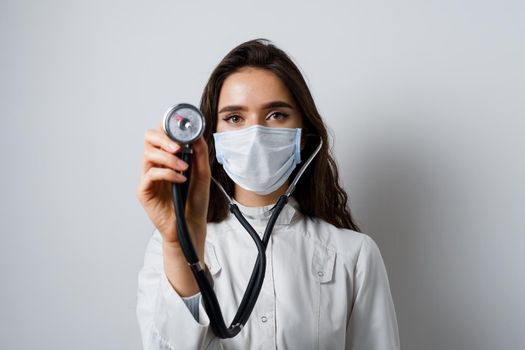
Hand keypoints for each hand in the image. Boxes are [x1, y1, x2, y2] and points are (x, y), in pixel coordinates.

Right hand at [137, 124, 210, 253]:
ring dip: (168, 158)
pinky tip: (180, 179)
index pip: (161, 134)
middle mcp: (156, 164)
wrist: (192, 224)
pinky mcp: (144, 190)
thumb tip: (197, 135)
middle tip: (178, 147)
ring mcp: (148, 177)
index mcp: (168, 157)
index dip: (167, 127)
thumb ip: (199, 153)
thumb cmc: (195, 201)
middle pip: (149, 139)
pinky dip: (167, 173)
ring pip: (148, 154)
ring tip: (184, 167)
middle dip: (163, 138)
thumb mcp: (202, 173)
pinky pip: (151, 174)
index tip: (181, 128)